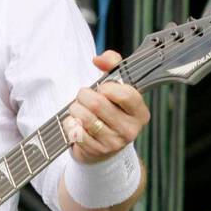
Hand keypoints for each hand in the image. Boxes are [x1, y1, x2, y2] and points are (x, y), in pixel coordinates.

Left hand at [61, 50, 150, 165]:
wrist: (104, 146)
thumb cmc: (110, 110)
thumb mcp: (116, 87)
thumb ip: (112, 65)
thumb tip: (99, 60)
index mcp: (140, 112)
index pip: (126, 95)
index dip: (108, 87)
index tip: (102, 88)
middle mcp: (130, 130)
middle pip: (98, 104)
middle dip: (84, 95)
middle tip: (84, 96)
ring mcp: (113, 143)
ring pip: (84, 117)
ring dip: (75, 108)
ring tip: (78, 108)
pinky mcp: (96, 151)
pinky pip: (76, 131)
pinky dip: (70, 123)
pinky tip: (75, 123)